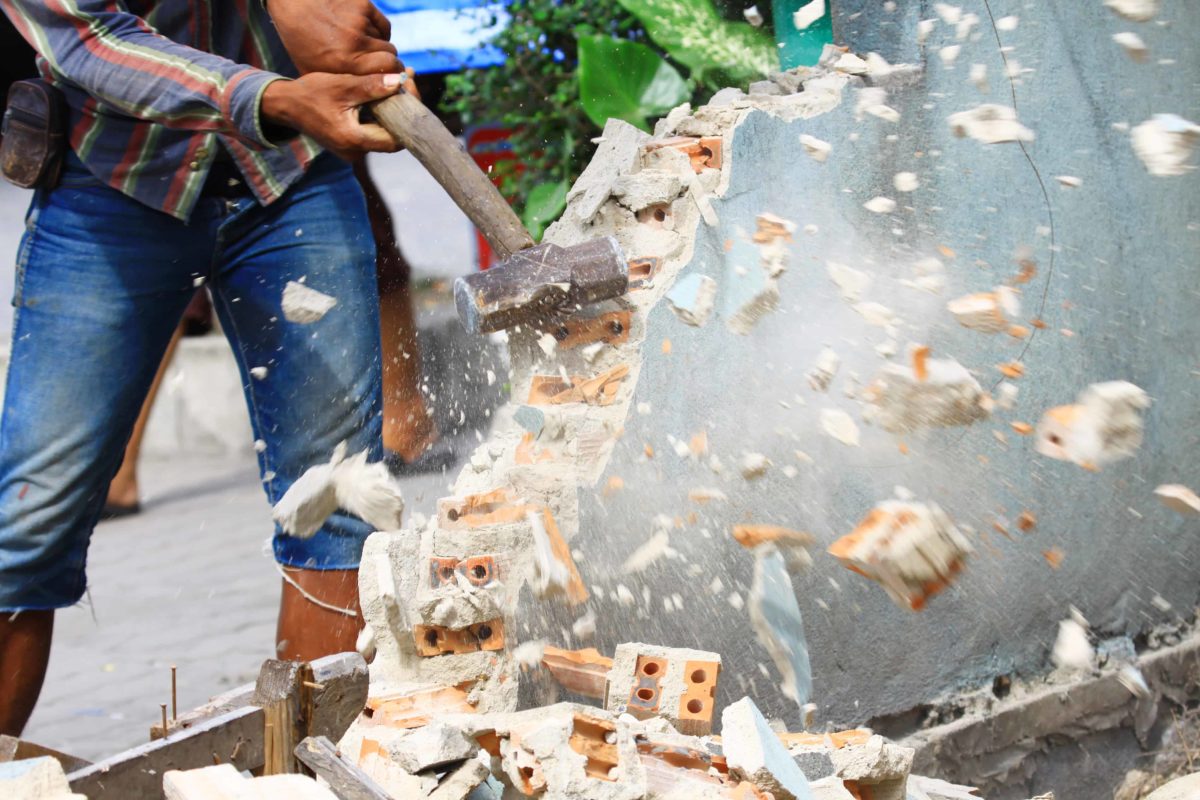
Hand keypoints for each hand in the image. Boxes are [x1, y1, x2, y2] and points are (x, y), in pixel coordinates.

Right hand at [261, 73, 402, 159]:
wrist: (286, 105)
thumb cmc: (310, 94)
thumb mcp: (341, 86)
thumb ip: (370, 86)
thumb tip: (398, 82)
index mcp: (354, 141)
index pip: (396, 139)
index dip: (408, 115)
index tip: (409, 88)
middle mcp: (355, 152)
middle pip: (393, 136)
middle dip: (403, 108)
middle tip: (408, 80)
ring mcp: (353, 150)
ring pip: (383, 132)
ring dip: (393, 109)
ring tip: (398, 81)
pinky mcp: (351, 144)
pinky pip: (373, 131)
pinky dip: (381, 113)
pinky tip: (384, 92)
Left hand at [268, 0, 399, 74]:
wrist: (292, 6)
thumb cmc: (303, 42)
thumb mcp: (316, 72)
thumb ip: (343, 85)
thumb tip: (372, 97)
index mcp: (345, 63)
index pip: (390, 71)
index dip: (393, 76)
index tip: (390, 79)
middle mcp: (355, 42)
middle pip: (392, 56)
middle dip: (388, 62)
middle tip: (377, 64)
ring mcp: (360, 21)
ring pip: (387, 41)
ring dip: (378, 46)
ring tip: (359, 45)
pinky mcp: (362, 5)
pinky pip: (383, 25)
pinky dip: (377, 30)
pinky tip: (362, 32)